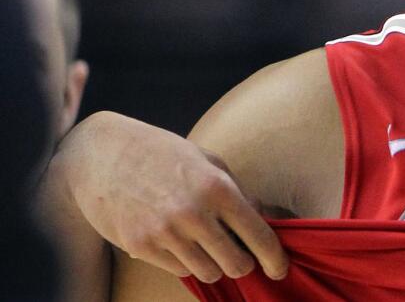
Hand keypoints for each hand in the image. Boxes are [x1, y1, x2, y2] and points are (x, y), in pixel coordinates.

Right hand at [50, 111, 288, 282]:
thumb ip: (238, 191)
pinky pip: (180, 270)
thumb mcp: (208, 160)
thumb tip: (263, 220)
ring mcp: (164, 232)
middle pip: (236, 264)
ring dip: (215, 264)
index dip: (275, 258)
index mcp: (217, 187)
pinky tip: (181, 242)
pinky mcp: (141, 246)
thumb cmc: (164, 154)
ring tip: (208, 245)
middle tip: (242, 256)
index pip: (258, 235)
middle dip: (244, 264)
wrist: (103, 155)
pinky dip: (187, 262)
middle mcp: (193, 213)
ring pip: (208, 272)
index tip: (280, 268)